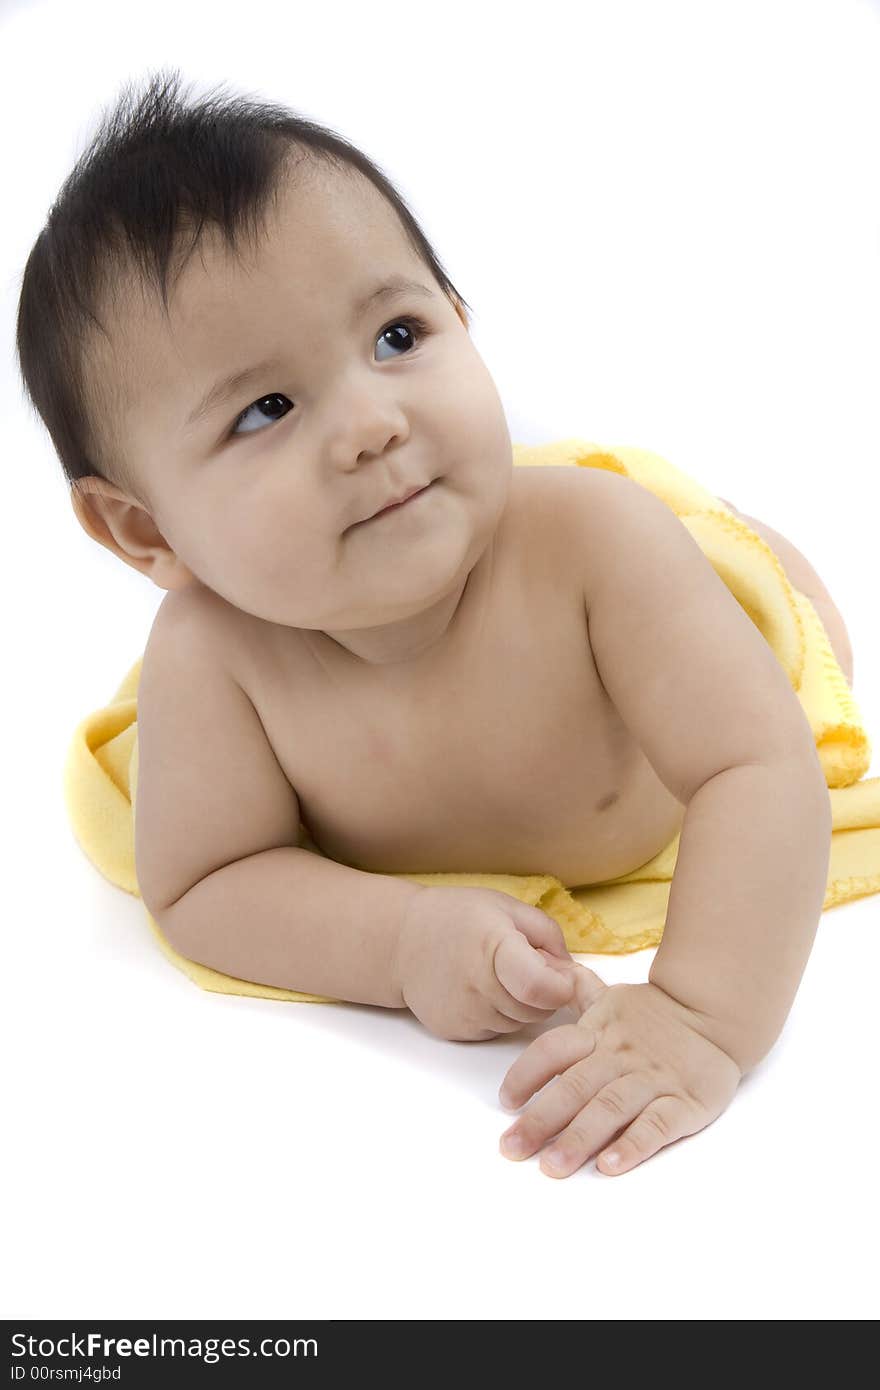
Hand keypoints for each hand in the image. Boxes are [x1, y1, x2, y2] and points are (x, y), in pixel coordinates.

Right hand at [394, 885, 577, 1040]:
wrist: (402, 941)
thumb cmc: (457, 918)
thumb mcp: (506, 907)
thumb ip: (548, 935)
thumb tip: (571, 972)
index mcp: (493, 947)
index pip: (540, 988)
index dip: (561, 986)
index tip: (558, 974)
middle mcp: (477, 985)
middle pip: (538, 1010)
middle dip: (544, 993)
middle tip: (526, 967)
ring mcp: (464, 1013)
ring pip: (520, 1024)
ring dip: (522, 1005)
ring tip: (499, 975)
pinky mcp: (455, 1032)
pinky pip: (496, 1031)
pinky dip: (499, 1015)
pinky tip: (480, 990)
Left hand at [498, 966, 742, 1176]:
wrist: (716, 1015)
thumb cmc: (654, 1014)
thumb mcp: (613, 998)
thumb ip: (576, 992)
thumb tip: (544, 969)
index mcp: (599, 1032)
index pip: (556, 1049)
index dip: (527, 1073)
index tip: (506, 1101)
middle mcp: (620, 1057)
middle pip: (576, 1086)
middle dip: (541, 1119)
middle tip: (512, 1149)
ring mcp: (653, 1080)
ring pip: (611, 1108)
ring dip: (579, 1138)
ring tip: (552, 1166)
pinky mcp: (686, 1103)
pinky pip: (657, 1125)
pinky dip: (633, 1146)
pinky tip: (610, 1166)